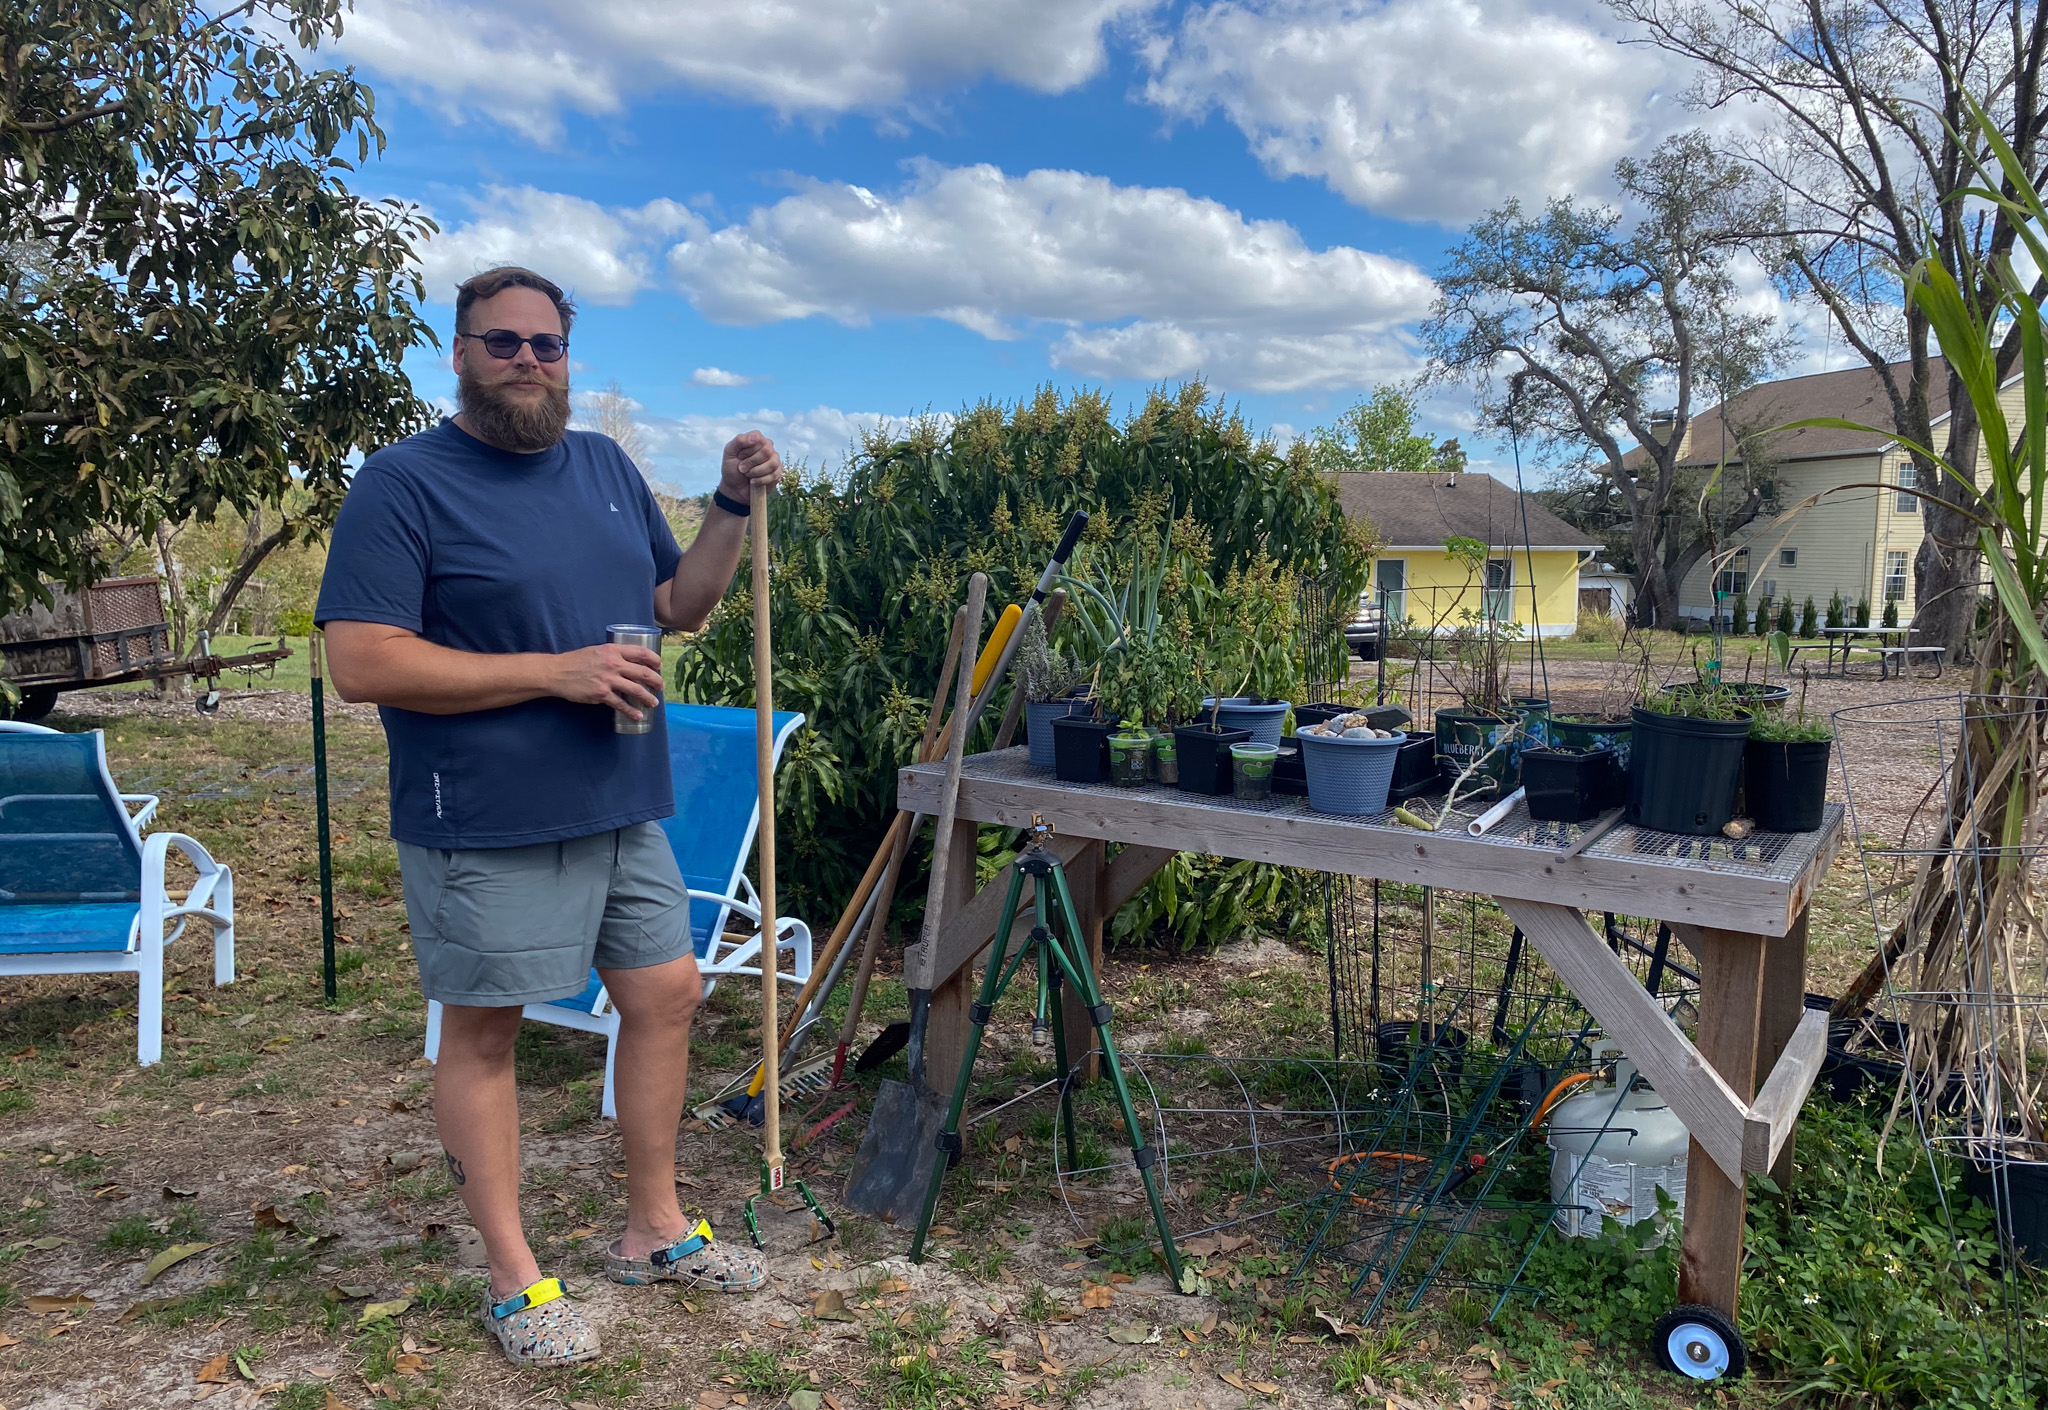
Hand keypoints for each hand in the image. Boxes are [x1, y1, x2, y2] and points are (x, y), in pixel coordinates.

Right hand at [550, 643, 665, 720]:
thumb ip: (613, 655)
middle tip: (660, 687)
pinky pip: (621, 704)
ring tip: (654, 702)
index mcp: (613, 651)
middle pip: (643, 672)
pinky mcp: (602, 694)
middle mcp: (613, 664)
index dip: (654, 659)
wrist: (557, 672)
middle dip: (656, 681)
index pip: (641, 652)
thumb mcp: (597, 651)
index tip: (659, 666)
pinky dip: (632, 711)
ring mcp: (608, 680)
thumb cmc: (576, 661)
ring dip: (648, 697)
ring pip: (636, 689)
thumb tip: (628, 663)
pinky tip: (638, 715)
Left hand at [718, 431, 782, 503]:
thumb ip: (739, 440)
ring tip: (748, 475)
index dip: (748, 449)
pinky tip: (753, 482)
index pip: (758, 438)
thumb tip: (756, 437)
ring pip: (772, 463)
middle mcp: (768, 448)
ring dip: (756, 472)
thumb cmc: (731, 468)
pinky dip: (760, 480)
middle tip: (742, 468)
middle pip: (767, 451)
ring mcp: (775, 460)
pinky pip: (774, 475)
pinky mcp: (778, 473)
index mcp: (757, 440)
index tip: (739, 456)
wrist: (734, 488)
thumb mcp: (729, 452)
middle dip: (751, 462)